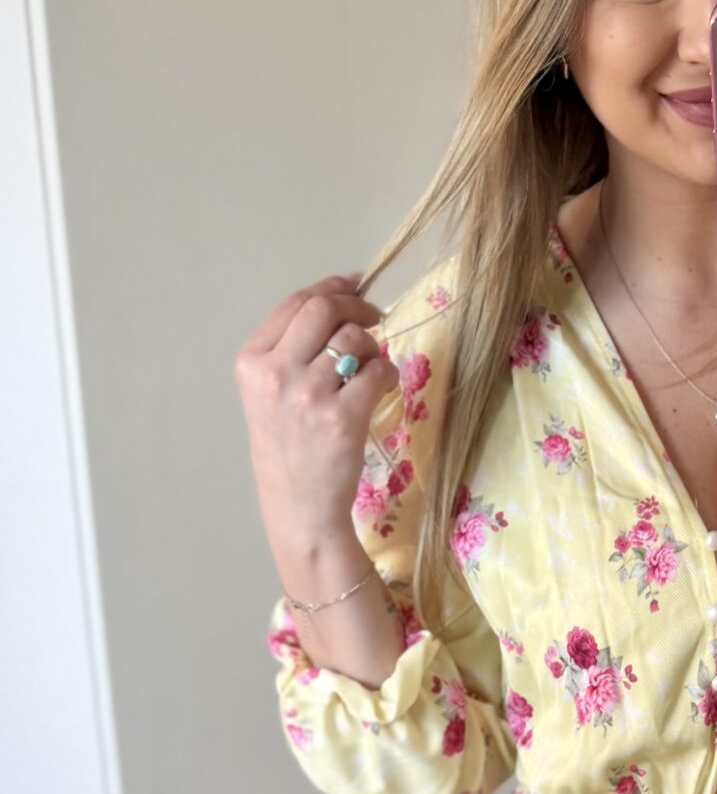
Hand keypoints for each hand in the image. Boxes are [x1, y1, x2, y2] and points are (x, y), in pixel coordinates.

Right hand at [233, 272, 396, 571]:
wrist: (300, 508)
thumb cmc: (288, 450)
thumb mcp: (270, 394)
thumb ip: (294, 349)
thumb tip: (341, 298)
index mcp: (252, 362)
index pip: (294, 304)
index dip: (331, 287)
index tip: (354, 285)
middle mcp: (275, 373)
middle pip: (324, 308)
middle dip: (356, 306)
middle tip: (375, 318)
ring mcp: (307, 395)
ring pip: (354, 338)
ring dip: (374, 346)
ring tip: (371, 369)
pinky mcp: (342, 418)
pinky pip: (378, 370)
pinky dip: (388, 373)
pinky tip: (381, 389)